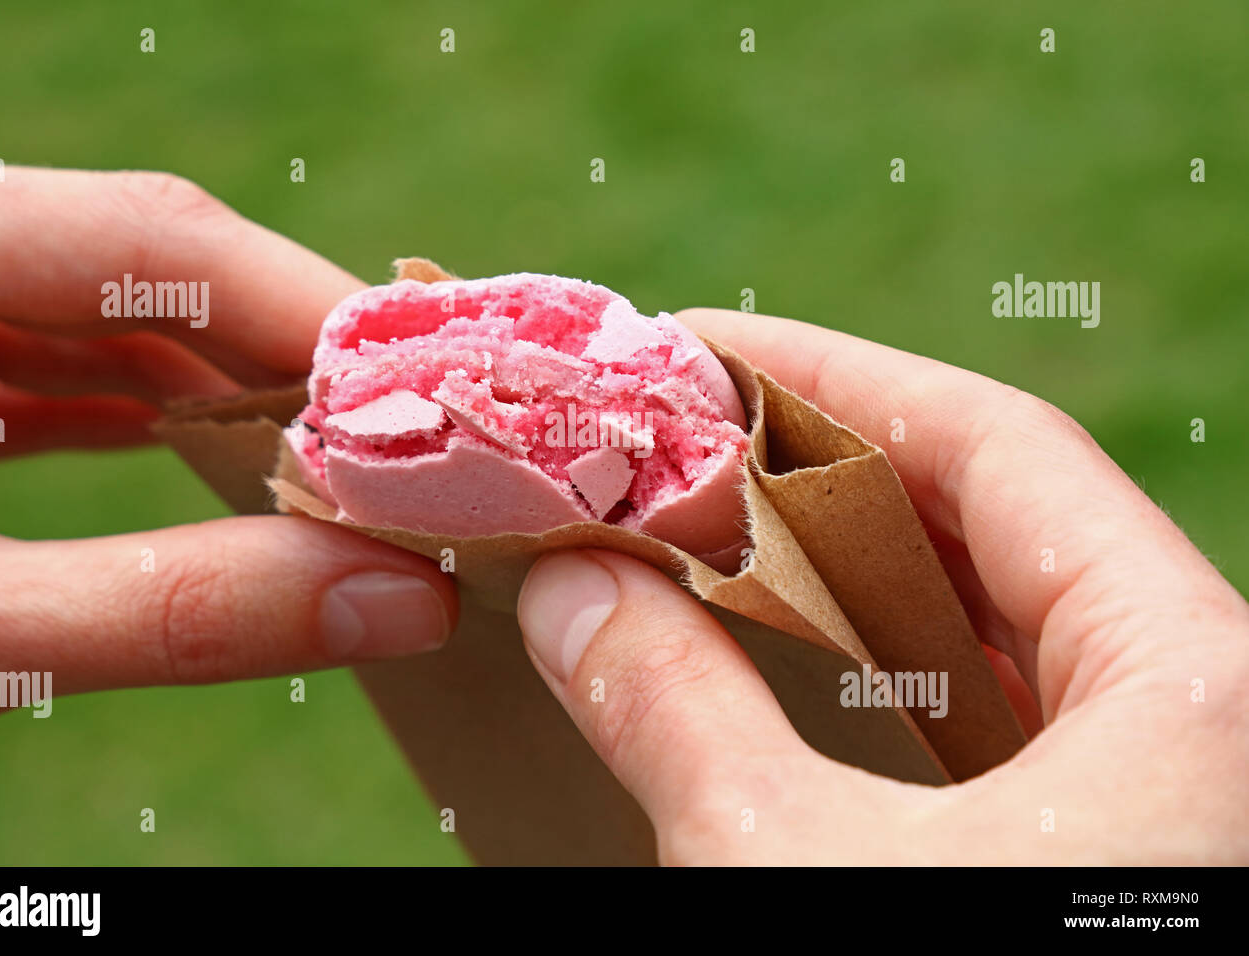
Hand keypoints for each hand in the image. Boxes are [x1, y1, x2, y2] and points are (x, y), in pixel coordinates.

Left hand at [0, 164, 456, 728]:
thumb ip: (169, 611)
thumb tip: (409, 601)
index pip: (151, 240)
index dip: (309, 311)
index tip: (437, 395)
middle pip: (148, 265)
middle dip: (288, 351)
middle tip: (417, 432)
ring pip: (110, 310)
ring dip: (230, 385)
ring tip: (345, 453)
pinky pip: (54, 357)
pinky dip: (148, 409)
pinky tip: (217, 454)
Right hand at [516, 308, 1248, 863]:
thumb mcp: (797, 872)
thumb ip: (677, 712)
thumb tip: (565, 591)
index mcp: (1194, 677)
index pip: (993, 447)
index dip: (828, 378)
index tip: (694, 346)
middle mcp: (1199, 712)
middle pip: (985, 524)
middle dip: (813, 468)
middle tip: (669, 430)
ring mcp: (1153, 788)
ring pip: (981, 630)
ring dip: (829, 574)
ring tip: (695, 526)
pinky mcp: (1096, 851)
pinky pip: (978, 724)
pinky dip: (863, 679)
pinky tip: (768, 664)